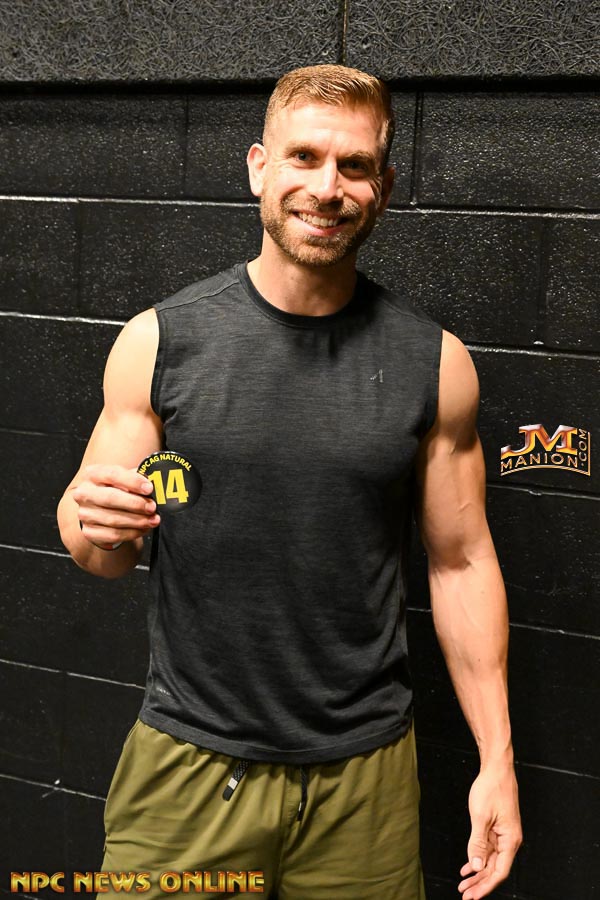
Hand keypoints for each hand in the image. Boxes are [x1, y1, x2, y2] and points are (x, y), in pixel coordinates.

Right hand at [72, 464, 159, 549]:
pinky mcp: (89, 531)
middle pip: (110, 498)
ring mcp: (85, 513)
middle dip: (135, 504)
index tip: (149, 488)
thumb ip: (138, 479)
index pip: (112, 474)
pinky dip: (132, 533)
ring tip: (153, 520)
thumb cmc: (117, 490)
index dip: (133, 481)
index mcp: (93, 474)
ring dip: (137, 521)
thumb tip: (155, 483)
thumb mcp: (126, 479)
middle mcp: (84, 493)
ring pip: (113, 519)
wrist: (101, 509)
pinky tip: (143, 529)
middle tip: (152, 507)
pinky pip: (113, 535)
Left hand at [458, 764, 521, 898]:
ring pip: (491, 860)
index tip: (472, 895)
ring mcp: (504, 834)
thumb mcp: (480, 816)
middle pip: (495, 869)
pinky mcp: (498, 828)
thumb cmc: (491, 788)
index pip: (499, 872)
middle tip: (464, 893)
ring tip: (463, 882)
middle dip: (479, 882)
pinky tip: (467, 866)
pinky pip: (488, 849)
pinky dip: (478, 857)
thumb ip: (478, 843)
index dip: (485, 886)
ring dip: (477, 872)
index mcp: (510, 840)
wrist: (496, 769)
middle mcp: (509, 840)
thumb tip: (477, 865)